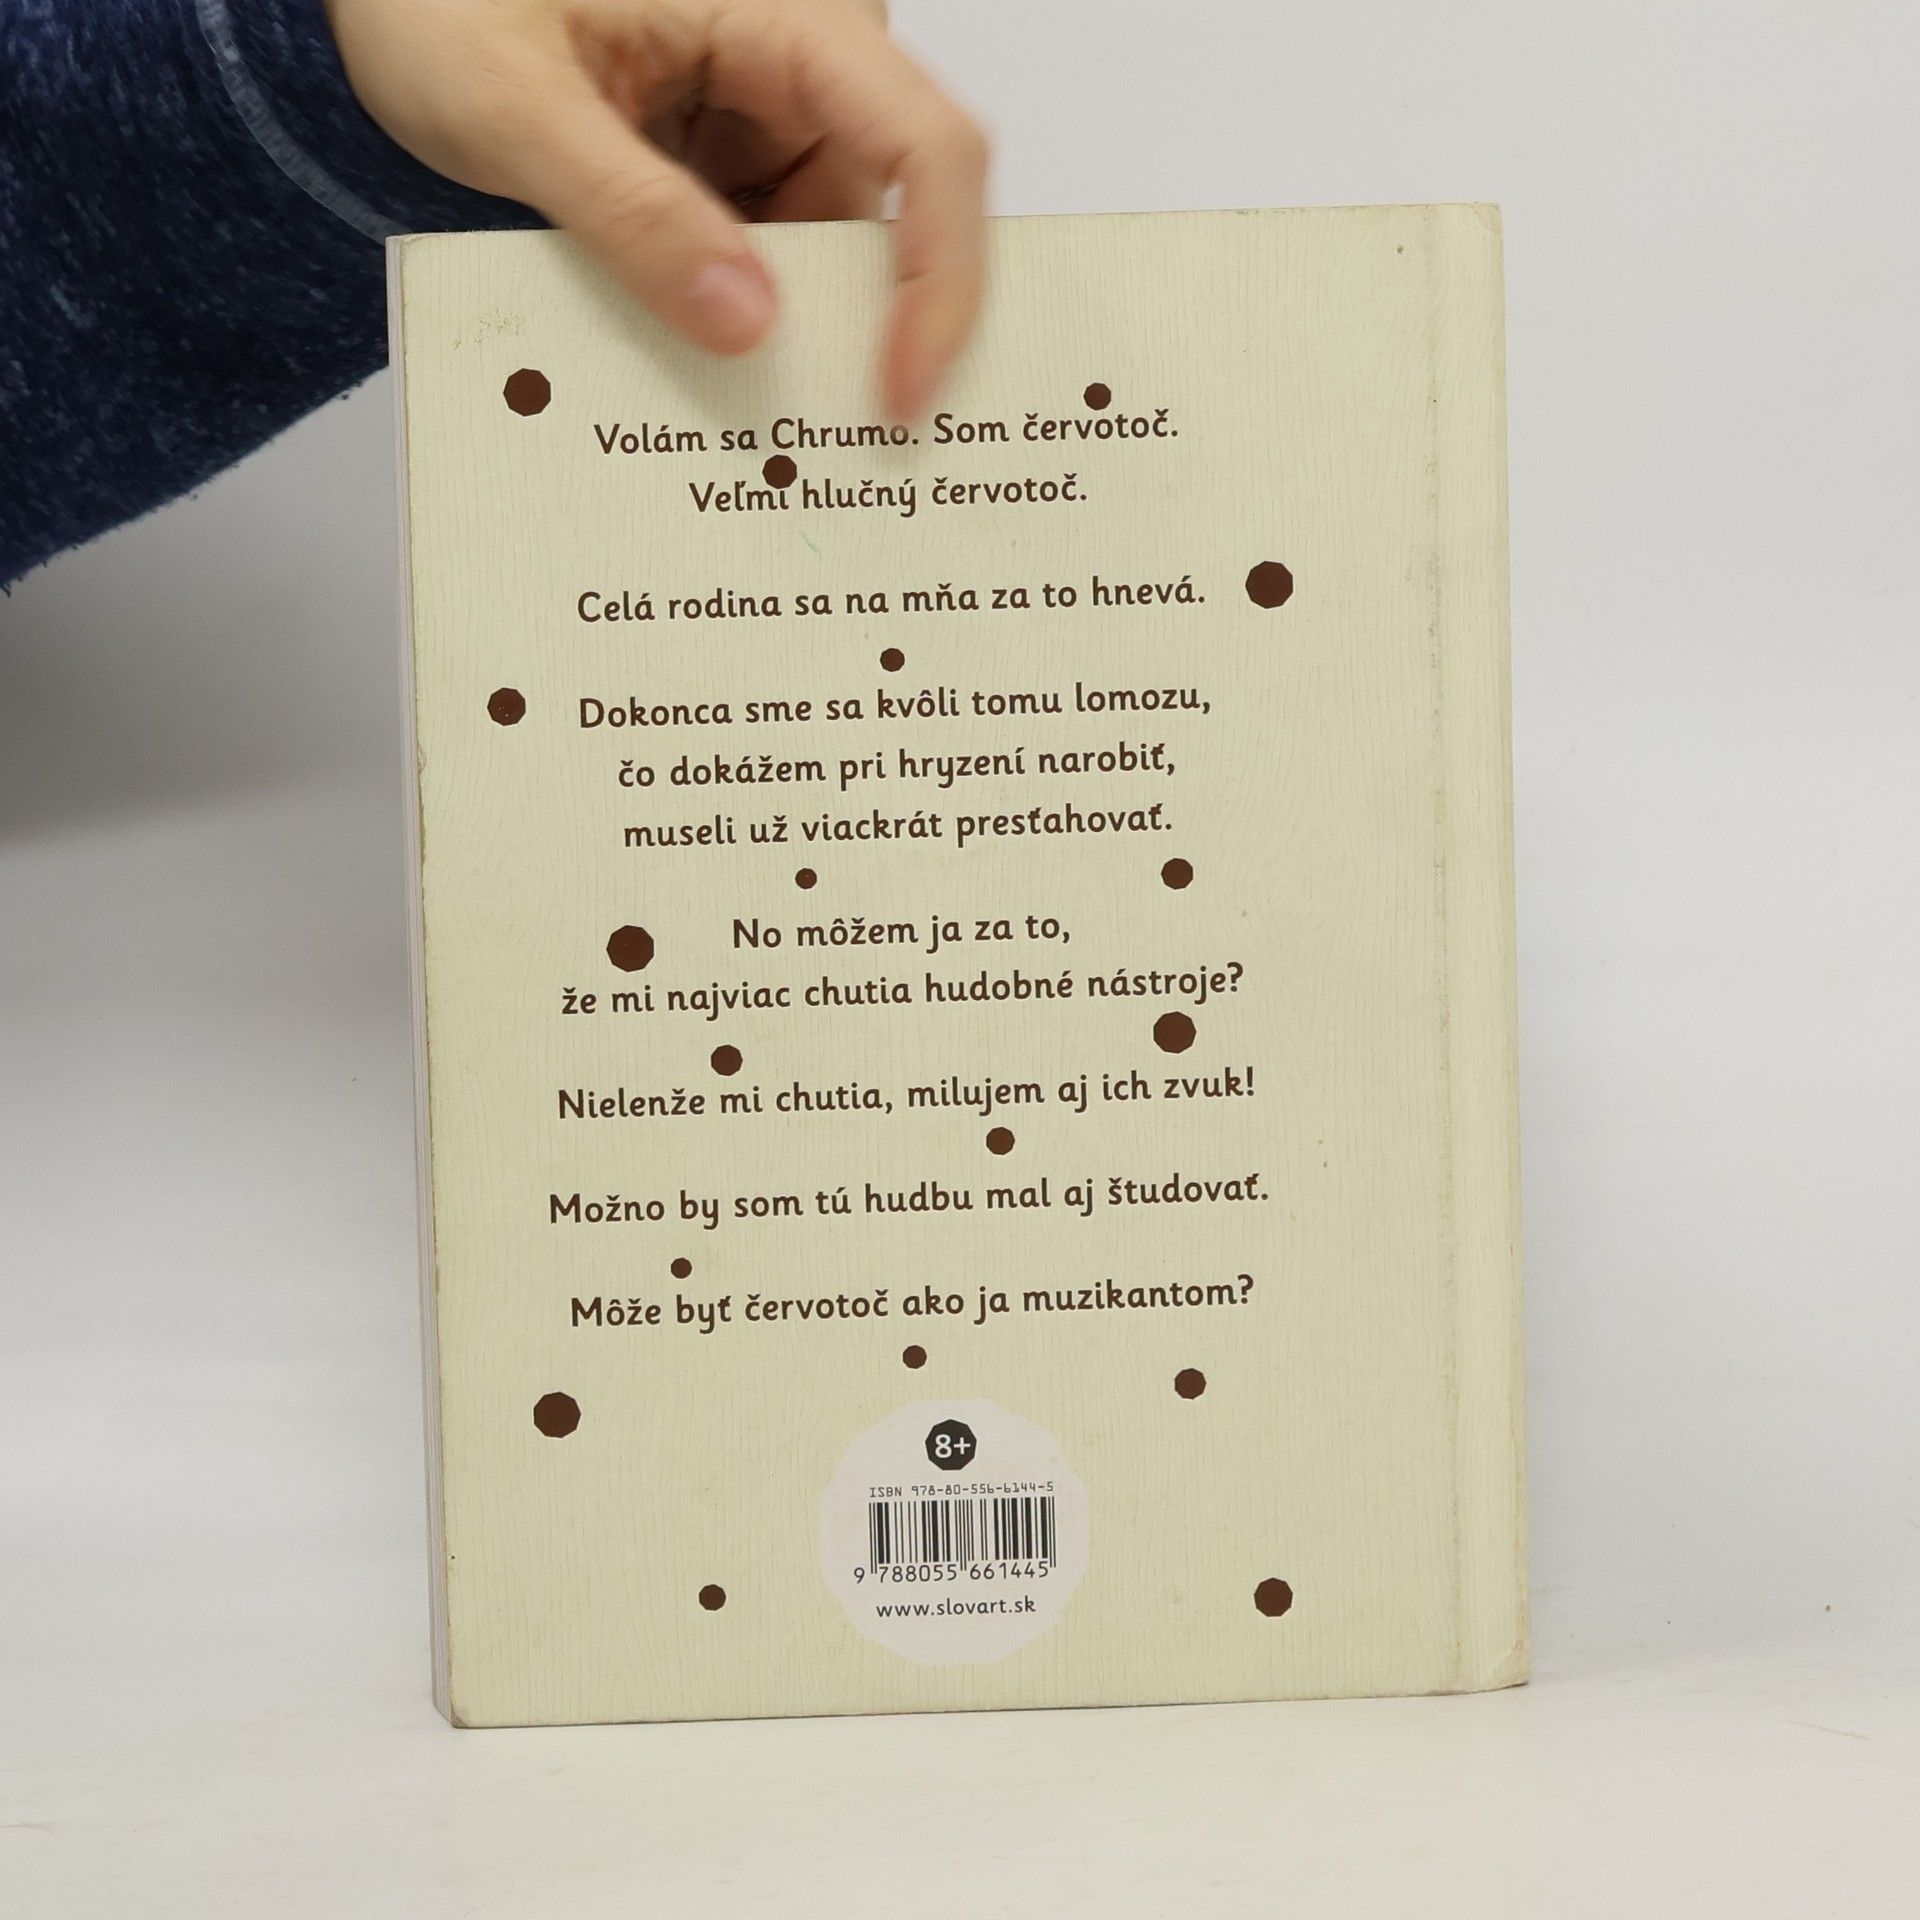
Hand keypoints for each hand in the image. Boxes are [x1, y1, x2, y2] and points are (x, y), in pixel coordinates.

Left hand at [324, 0, 987, 417]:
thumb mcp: (511, 105)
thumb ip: (629, 211)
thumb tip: (747, 325)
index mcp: (779, 10)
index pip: (925, 146)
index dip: (938, 278)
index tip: (900, 393)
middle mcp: (799, 56)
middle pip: (895, 211)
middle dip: (866, 330)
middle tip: (830, 443)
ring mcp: (768, 110)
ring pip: (834, 248)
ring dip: (795, 334)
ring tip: (736, 413)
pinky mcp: (735, 155)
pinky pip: (773, 251)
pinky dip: (743, 314)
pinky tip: (699, 363)